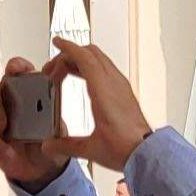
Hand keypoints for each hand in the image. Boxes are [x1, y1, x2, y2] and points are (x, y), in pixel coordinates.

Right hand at [0, 60, 58, 186]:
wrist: (44, 170)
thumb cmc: (50, 141)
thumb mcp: (57, 125)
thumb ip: (53, 106)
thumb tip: (54, 81)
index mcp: (27, 93)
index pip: (18, 71)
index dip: (15, 66)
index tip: (14, 69)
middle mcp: (9, 102)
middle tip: (2, 124)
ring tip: (7, 150)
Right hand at [45, 41, 151, 174]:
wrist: (147, 153)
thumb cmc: (125, 149)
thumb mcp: (90, 149)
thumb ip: (65, 145)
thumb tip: (48, 145)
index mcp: (103, 91)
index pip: (84, 57)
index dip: (68, 47)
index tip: (56, 41)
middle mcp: (115, 83)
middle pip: (91, 53)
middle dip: (70, 54)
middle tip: (54, 67)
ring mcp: (122, 86)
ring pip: (100, 59)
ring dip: (81, 60)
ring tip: (65, 72)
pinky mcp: (125, 92)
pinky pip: (107, 69)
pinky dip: (92, 67)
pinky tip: (84, 80)